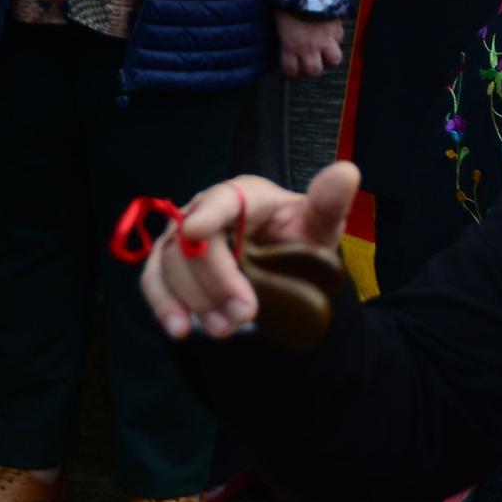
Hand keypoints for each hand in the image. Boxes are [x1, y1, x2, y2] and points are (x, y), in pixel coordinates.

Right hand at [140, 161, 359, 339]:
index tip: (198, 232)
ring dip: (195, 300)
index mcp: (246, 194)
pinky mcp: (168, 264)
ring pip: (172, 264)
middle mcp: (206, 208)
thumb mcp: (321, 226)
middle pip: (195, 240)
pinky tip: (178, 329)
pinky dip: (163, 305)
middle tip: (245, 316)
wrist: (284, 270)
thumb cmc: (300, 239)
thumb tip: (347, 171)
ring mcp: (182, 236)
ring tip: (224, 330)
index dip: (209, 213)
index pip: (225, 198)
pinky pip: (154, 281)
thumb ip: (330, 203)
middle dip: (216, 281)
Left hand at [274, 10, 344, 78]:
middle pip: (314, 71)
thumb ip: (284, 32)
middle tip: (309, 63)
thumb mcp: (279, 19)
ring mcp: (326, 39)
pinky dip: (336, 39)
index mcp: (290, 45)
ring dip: (330, 58)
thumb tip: (285, 35)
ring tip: (326, 52)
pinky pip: (340, 39)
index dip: (291, 74)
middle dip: (312, 69)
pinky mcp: (337, 28)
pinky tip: (331, 33)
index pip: (290, 70)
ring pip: (334, 60)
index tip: (291, 72)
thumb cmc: (287, 2)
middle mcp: (309, 47)